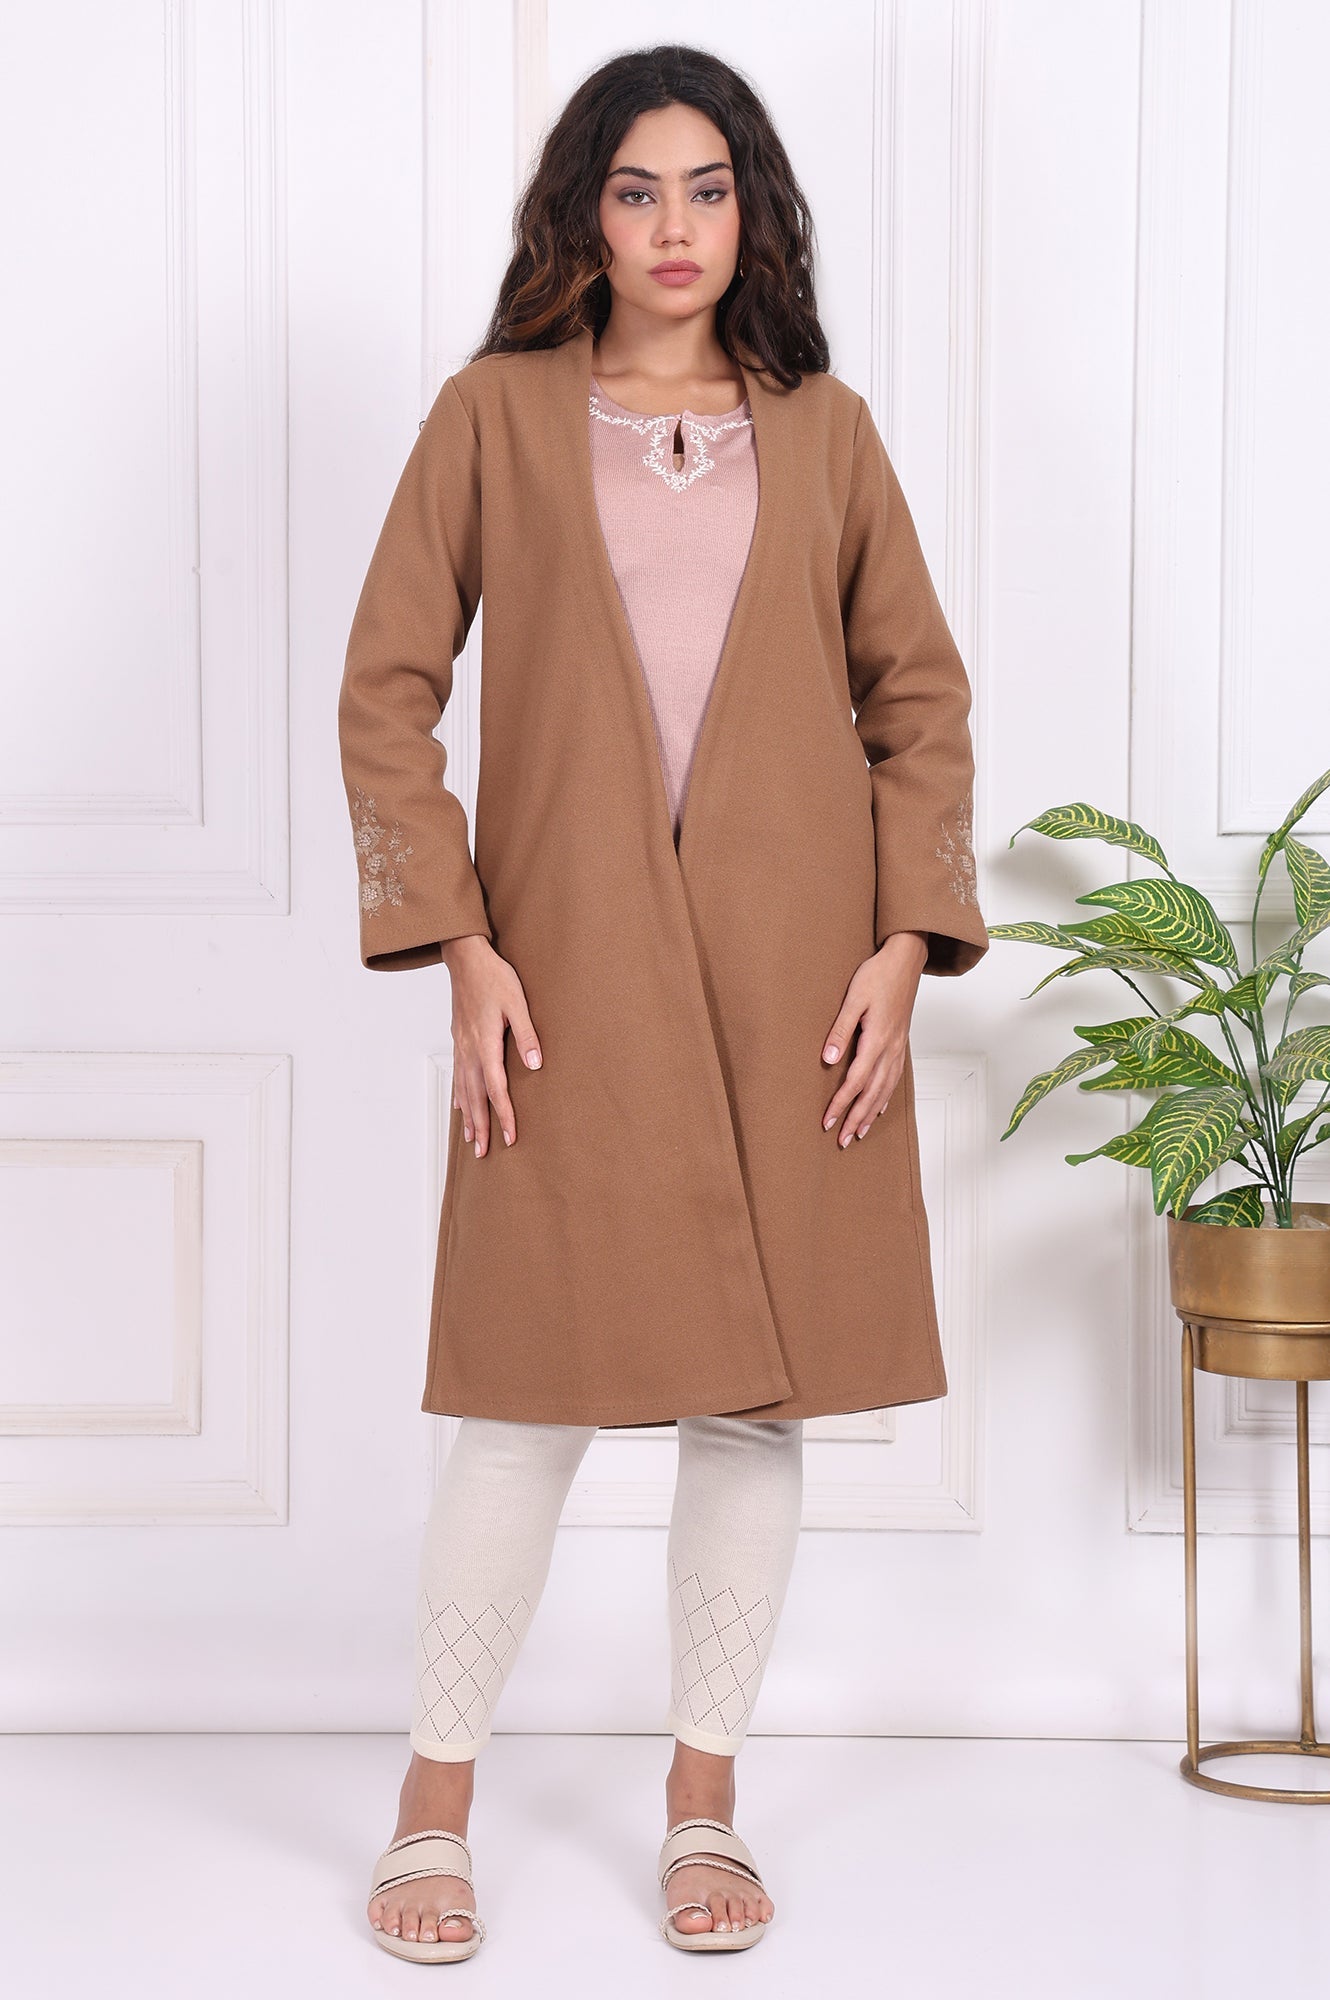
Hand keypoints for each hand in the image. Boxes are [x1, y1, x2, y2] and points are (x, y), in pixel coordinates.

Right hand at [440, 934, 542, 1155]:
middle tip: (485, 1152)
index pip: (495, 1088)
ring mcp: (461, 1046)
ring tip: (472, 1139)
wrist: (465, 958)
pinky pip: (457, 1075)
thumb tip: (535, 1065)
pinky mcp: (458, 1039)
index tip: (510, 1137)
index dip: (504, 1114)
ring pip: (463, 1089)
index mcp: (486, 1043)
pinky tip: (459, 1107)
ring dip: (468, 1116)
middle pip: (475, 1096)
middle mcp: (469, 1050)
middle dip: (481, 1126)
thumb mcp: (518, 1002)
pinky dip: (458, 1095)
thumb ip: (527, 1034)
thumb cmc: (494, 977)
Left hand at [820, 931, 928, 1146]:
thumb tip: (828, 1059)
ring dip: (870, 1114)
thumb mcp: (853, 999)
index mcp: (876, 1039)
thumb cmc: (877, 975)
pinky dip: (885, 1097)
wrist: (905, 959)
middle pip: (872, 1093)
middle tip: (842, 1140)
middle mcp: (890, 1049)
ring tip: (859, 1133)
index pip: (856, 1081)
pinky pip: (894, 1078)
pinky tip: (879, 1108)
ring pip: (885, 1090)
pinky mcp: (900, 1043)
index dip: (841, 1103)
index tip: (828, 1121)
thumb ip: (840, 1029)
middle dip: (855, 1118)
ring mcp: (898, 1047)